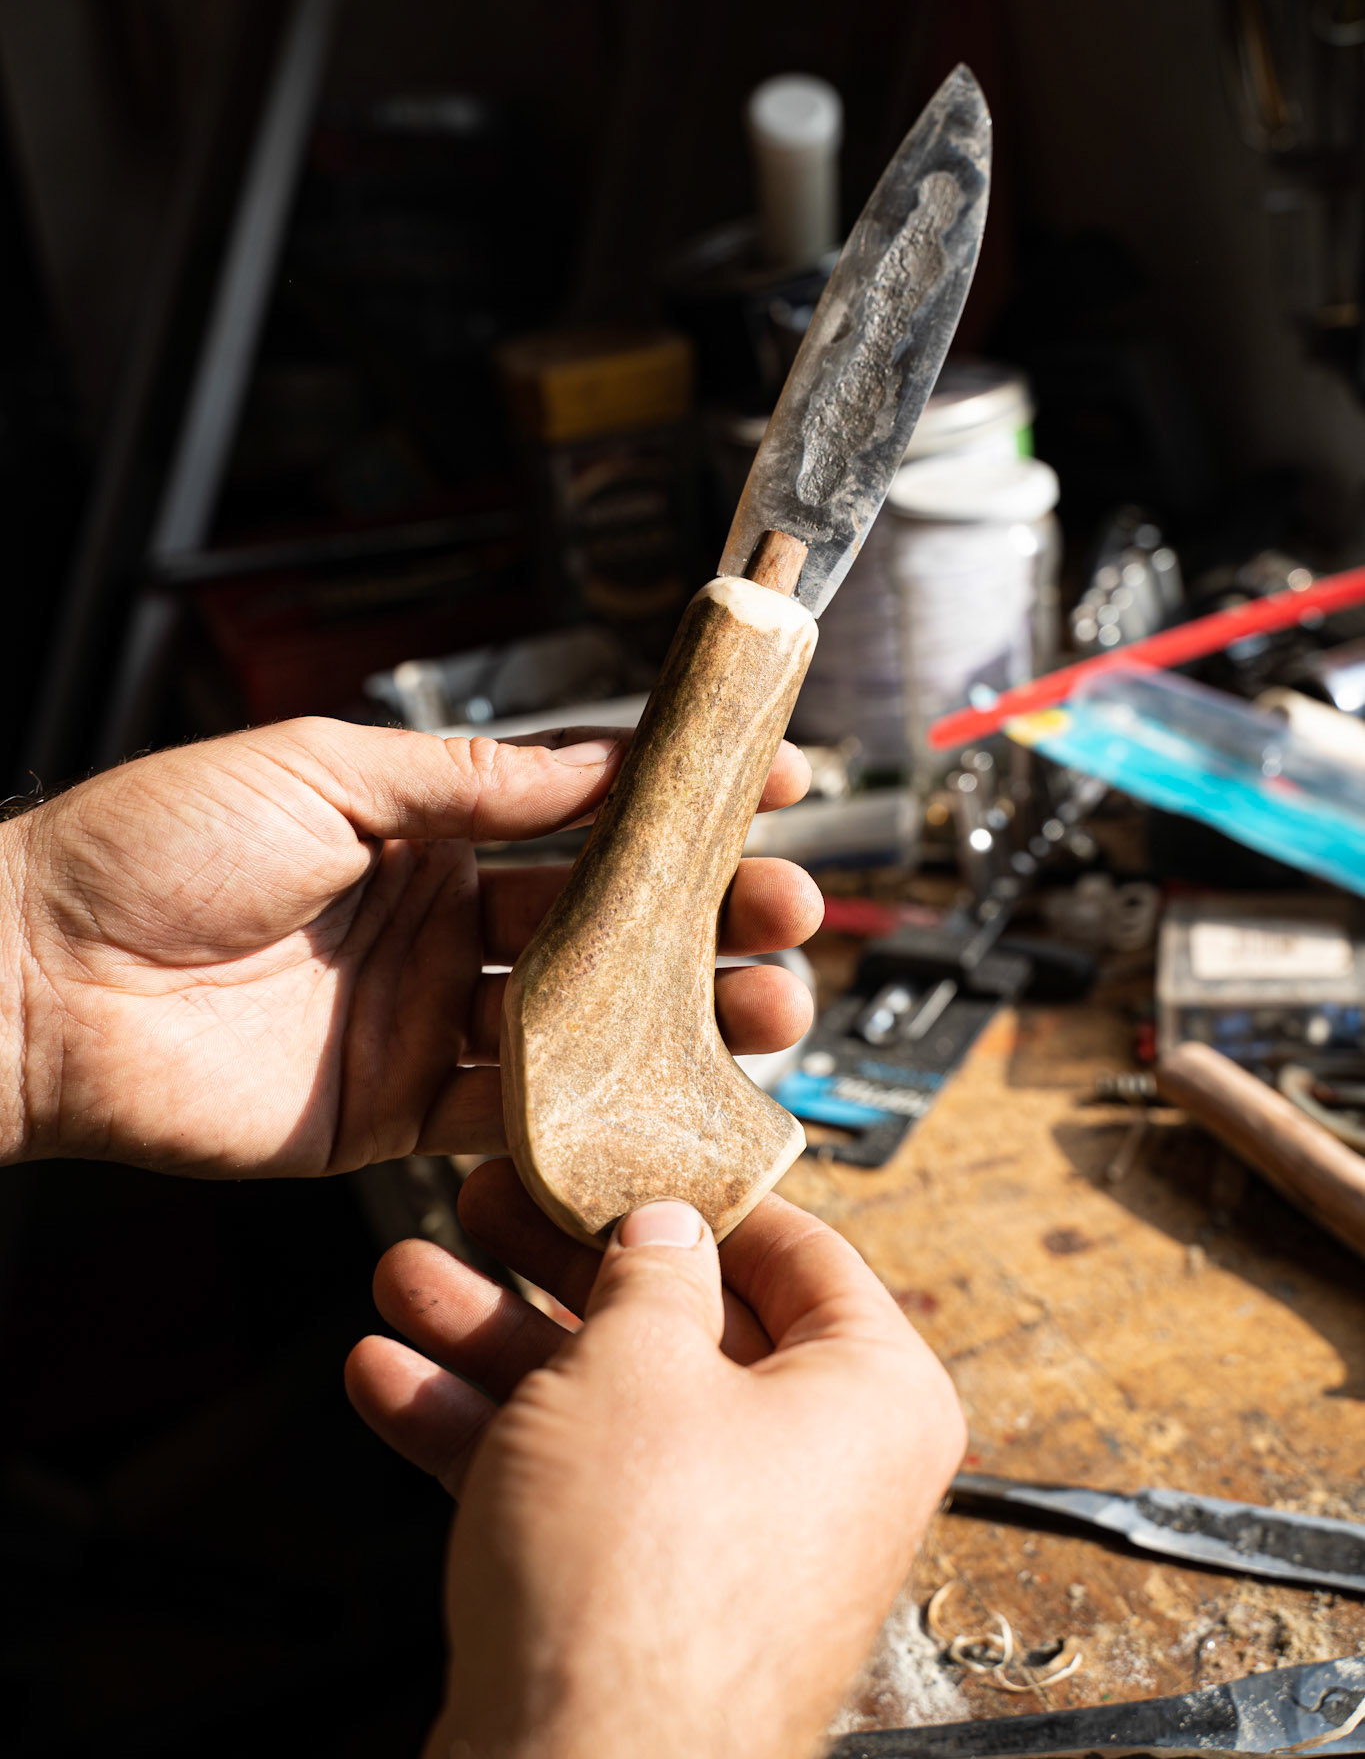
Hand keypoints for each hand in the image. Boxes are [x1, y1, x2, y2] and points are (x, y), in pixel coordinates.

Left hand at [1, 718, 819, 1174]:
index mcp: (424, 827)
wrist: (38, 980)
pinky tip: (664, 1100)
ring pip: (583, 1022)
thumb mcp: (327, 773)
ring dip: (679, 1017)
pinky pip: (514, 1119)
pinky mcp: (397, 1115)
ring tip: (767, 1008)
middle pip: (607, 923)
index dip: (682, 802)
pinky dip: (591, 1113)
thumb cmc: (156, 846)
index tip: (775, 786)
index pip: (584, 808)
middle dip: (709, 918)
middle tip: (790, 913)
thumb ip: (470, 782)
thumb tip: (596, 764)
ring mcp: (426, 1021)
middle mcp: (440, 923)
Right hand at [347, 1169, 965, 1758]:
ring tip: (409, 1279)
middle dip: (560, 1265)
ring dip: (498, 1341)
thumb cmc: (643, 1579)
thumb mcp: (636, 1361)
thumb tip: (666, 1229)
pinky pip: (576, 1489)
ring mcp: (731, 1545)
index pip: (798, 1251)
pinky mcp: (648, 1605)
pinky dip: (489, 1437)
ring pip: (612, 1407)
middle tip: (491, 1203)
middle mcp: (819, 1471)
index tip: (626, 1152)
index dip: (697, 1191)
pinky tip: (394, 1380)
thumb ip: (650, 1273)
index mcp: (871, 1396)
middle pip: (684, 1326)